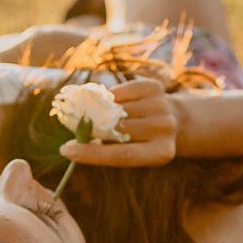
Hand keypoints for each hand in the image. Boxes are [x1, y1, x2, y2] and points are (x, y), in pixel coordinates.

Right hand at [60, 78, 177, 167]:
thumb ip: (109, 147)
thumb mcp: (132, 150)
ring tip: (93, 114)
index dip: (92, 154)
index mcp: (160, 153)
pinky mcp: (155, 87)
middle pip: (119, 129)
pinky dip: (111, 96)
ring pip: (118, 108)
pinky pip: (122, 90)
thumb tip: (72, 144)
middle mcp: (164, 129)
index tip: (66, 150)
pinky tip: (110, 101)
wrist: (175, 119)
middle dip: (92, 128)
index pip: (121, 155)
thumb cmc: (143, 140)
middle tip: (74, 126)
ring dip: (102, 111)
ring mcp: (162, 106)